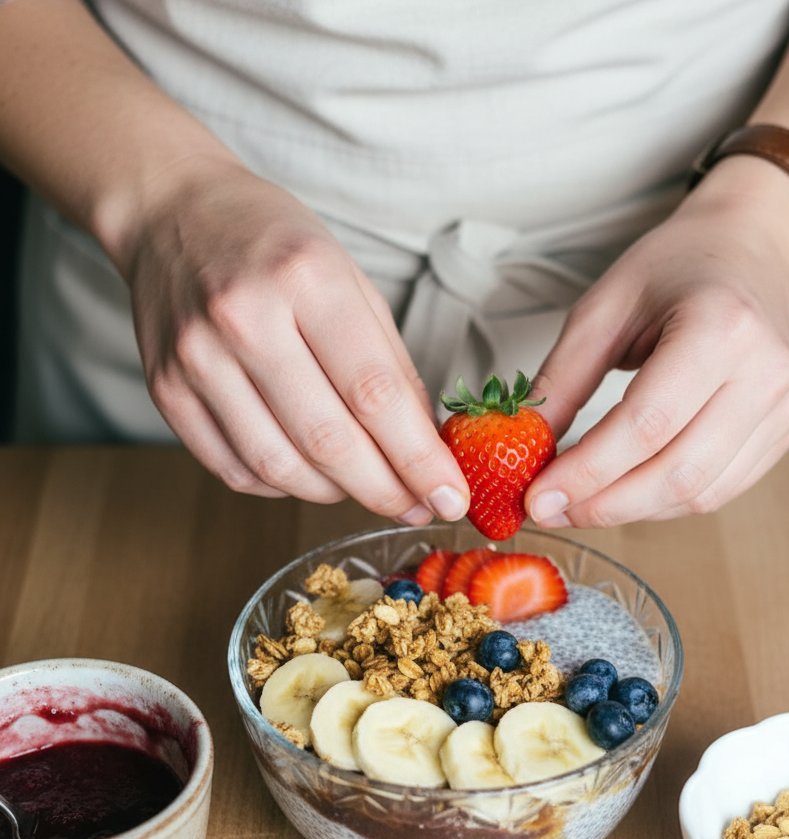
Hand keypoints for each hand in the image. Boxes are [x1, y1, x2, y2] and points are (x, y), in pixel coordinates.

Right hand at [122, 157, 469, 520]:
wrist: (170, 211)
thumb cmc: (272, 243)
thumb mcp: (348, 277)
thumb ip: (388, 362)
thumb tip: (423, 447)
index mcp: (305, 277)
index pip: (374, 394)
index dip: (418, 459)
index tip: (450, 495)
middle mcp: (244, 318)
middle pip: (328, 441)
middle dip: (384, 490)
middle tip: (416, 507)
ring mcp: (197, 359)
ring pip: (280, 467)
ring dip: (334, 493)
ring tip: (365, 487)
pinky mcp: (166, 391)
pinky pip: (236, 470)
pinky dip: (283, 486)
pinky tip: (308, 474)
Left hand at [524, 156, 788, 527]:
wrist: (748, 247)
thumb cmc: (676, 266)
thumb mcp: (603, 308)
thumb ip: (562, 380)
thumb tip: (525, 447)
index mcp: (720, 328)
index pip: (646, 426)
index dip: (587, 473)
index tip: (537, 497)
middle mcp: (764, 373)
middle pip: (677, 472)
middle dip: (604, 504)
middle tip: (550, 510)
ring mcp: (780, 408)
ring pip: (699, 494)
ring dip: (630, 511)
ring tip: (579, 505)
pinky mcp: (781, 433)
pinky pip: (718, 491)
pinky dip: (663, 504)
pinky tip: (623, 493)